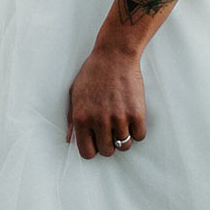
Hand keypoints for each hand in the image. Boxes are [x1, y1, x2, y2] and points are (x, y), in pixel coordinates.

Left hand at [66, 43, 146, 159]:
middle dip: (108, 143)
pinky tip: (131, 117)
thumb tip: (70, 140)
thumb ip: (72, 119)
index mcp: (81, 118)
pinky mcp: (136, 113)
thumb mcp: (75, 94)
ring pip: (124, 145)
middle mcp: (99, 121)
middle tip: (109, 128)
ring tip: (120, 121)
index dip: (92, 148)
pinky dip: (136, 130)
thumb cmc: (93, 73)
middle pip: (107, 151)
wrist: (114, 56)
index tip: (96, 141)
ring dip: (123, 137)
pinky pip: (139, 136)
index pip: (87, 153)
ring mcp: (119, 118)